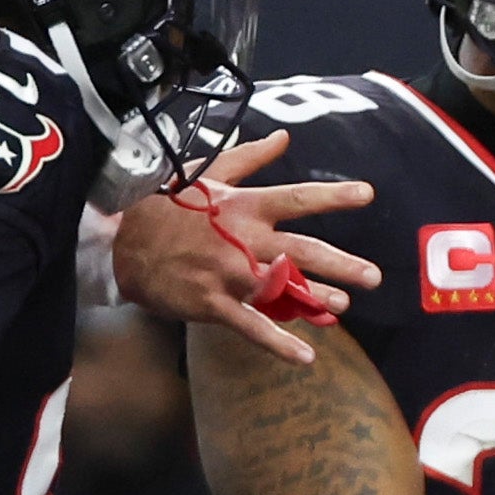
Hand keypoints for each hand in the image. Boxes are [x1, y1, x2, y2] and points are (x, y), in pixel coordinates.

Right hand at [114, 132, 376, 360]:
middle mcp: (242, 239)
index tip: (367, 194)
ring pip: (281, 289)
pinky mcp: (212, 303)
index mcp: (244, 205)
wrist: (120, 244)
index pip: (297, 198)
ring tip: (344, 306)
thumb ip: (248, 158)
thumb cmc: (164, 205)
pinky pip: (251, 326)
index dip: (333, 196)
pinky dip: (278, 343)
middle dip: (340, 263)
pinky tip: (306, 357)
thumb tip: (283, 136)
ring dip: (315, 300)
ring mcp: (227, 273)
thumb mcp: (204, 174)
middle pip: (301, 251)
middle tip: (374, 276)